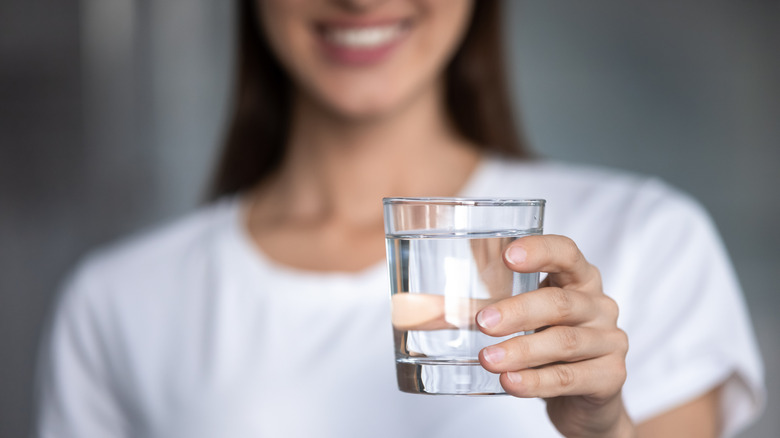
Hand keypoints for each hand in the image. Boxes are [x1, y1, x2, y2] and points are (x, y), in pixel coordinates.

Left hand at [476, 235, 632, 436]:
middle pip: (560, 302)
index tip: (507, 256)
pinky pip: (569, 378)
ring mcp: (610, 341)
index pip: (567, 253)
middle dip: (518, 311)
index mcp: (580, 280)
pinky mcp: (611, 376)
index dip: (540, 251)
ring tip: (488, 359)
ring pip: (564, 342)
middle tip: (482, 322)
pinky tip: (510, 382)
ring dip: (521, 351)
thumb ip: (492, 305)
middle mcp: (599, 305)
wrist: (586, 399)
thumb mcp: (528, 319)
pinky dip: (536, 382)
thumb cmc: (548, 346)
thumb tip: (428, 305)